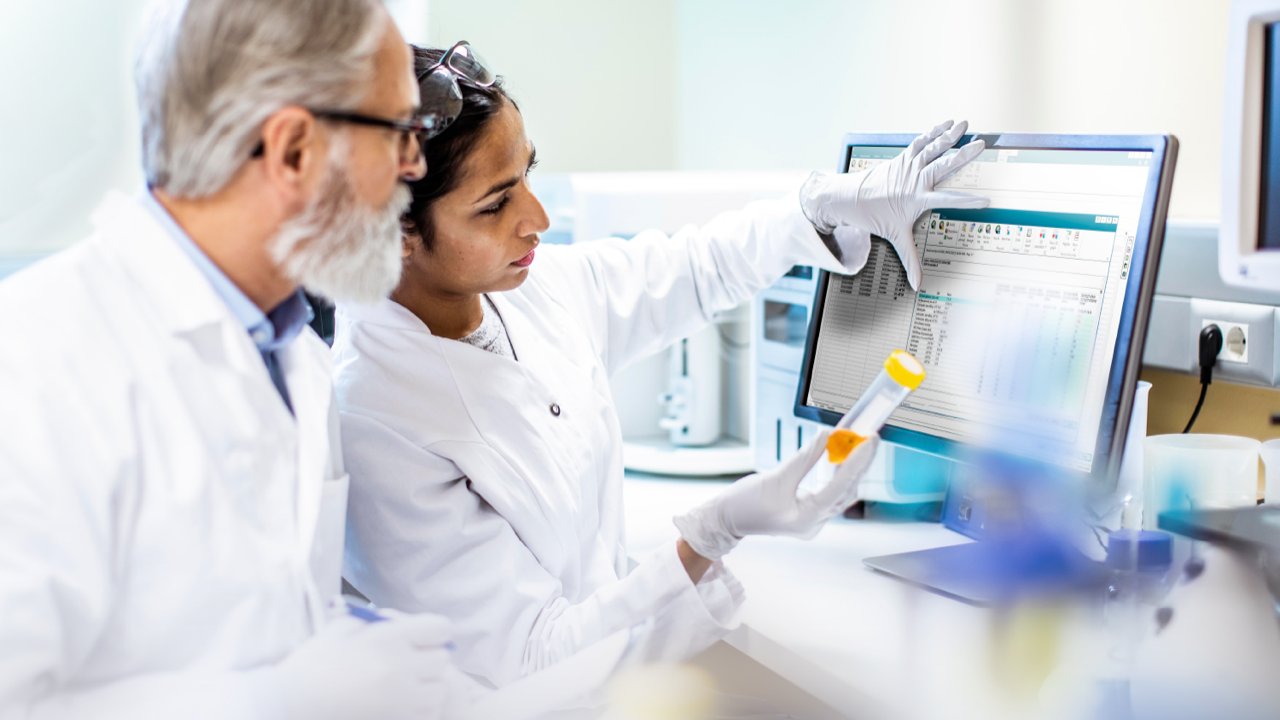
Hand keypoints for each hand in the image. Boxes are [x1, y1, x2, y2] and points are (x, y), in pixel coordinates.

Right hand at [273, 611, 455, 719]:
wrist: (290, 703)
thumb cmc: (314, 663)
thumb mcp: (342, 627)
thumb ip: (378, 620)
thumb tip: (407, 622)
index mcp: (388, 637)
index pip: (439, 628)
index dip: (433, 631)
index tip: (425, 637)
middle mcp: (399, 666)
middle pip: (442, 659)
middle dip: (430, 658)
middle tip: (413, 662)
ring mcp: (400, 698)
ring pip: (440, 689)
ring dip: (429, 686)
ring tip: (408, 686)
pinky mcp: (396, 719)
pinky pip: (427, 713)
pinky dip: (420, 708)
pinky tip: (401, 704)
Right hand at [673, 429, 879, 559]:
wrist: (725, 521)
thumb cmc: (743, 505)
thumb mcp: (775, 478)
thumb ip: (804, 458)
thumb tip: (826, 437)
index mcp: (806, 518)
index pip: (840, 486)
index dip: (856, 462)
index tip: (868, 441)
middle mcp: (814, 522)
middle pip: (846, 490)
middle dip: (860, 463)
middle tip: (870, 438)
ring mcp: (812, 520)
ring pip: (841, 492)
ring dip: (850, 468)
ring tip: (858, 444)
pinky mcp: (808, 513)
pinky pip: (831, 493)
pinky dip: (837, 475)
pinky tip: (841, 458)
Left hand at [799, 119, 988, 289]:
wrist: (848, 198)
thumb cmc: (871, 216)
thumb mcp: (894, 237)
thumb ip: (910, 260)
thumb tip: (918, 284)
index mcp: (917, 198)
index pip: (948, 200)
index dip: (967, 201)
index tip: (985, 200)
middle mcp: (915, 179)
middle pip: (944, 165)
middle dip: (963, 155)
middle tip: (981, 145)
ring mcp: (908, 165)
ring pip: (933, 147)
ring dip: (949, 136)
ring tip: (965, 125)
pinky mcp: (902, 157)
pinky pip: (921, 141)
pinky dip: (933, 132)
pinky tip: (947, 124)